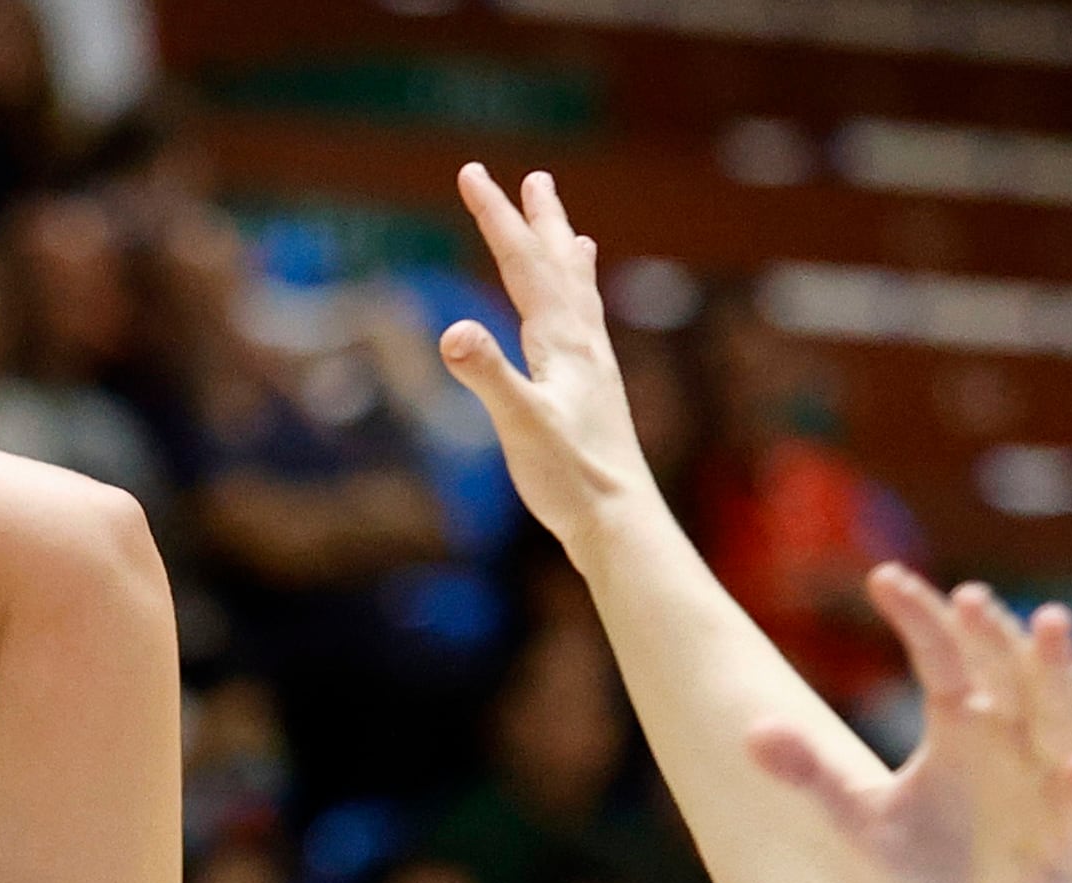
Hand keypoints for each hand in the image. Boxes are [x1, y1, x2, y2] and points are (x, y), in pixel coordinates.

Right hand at [439, 165, 656, 549]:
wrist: (619, 521)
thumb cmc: (570, 478)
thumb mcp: (519, 425)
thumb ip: (487, 376)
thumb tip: (452, 332)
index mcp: (561, 340)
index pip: (522, 263)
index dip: (496, 216)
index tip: (471, 173)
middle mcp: (583, 343)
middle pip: (559, 265)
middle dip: (539, 220)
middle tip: (535, 178)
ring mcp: (593, 368)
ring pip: (578, 294)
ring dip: (567, 256)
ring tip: (570, 230)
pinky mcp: (596, 395)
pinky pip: (587, 330)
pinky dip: (581, 306)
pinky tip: (580, 319)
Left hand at [748, 570, 1071, 882]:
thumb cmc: (930, 866)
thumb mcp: (861, 822)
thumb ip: (813, 776)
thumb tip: (750, 731)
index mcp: (963, 720)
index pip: (943, 653)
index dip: (919, 615)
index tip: (881, 577)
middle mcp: (1013, 738)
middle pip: (1009, 670)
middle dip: (996, 632)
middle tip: (972, 595)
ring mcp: (1048, 785)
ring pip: (1060, 718)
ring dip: (1056, 674)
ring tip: (1052, 623)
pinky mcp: (1070, 844)